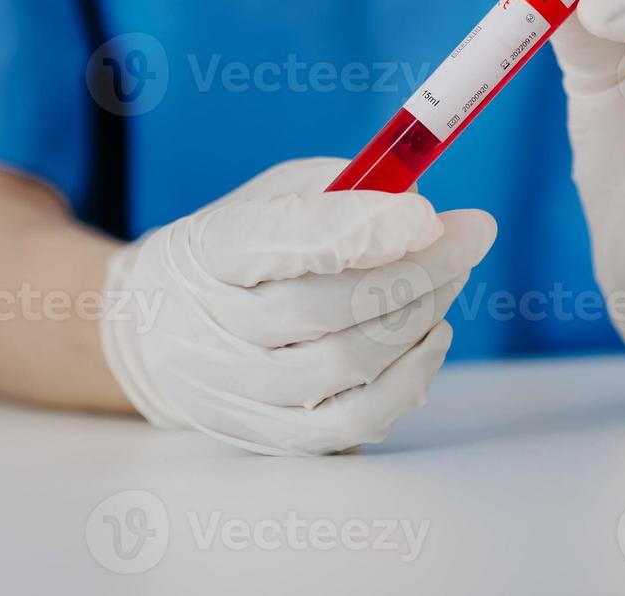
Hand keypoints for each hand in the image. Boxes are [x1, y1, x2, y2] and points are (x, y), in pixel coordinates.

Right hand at [101, 157, 495, 454]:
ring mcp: (239, 393)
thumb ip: (342, 189)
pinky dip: (410, 377)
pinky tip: (431, 335)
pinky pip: (356, 420)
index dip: (362, 227)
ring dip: (421, 317)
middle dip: (418, 268)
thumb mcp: (270, 195)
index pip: (280, 240)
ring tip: (451, 277)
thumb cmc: (235, 251)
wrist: (156, 333)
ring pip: (348, 365)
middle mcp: (210, 328)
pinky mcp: (272, 436)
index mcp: (205, 250)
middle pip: (325, 307)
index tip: (428, 214)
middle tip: (469, 237)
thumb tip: (422, 211)